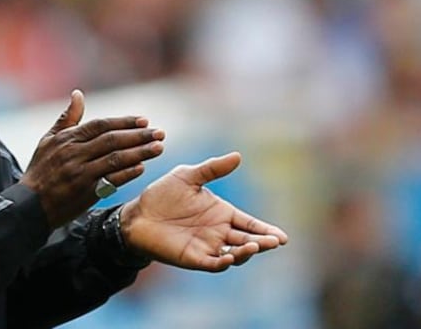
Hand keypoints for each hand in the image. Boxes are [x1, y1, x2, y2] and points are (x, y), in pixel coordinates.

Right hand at [21, 90, 165, 227]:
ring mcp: (81, 174)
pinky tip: (142, 168)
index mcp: (68, 139)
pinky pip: (111, 181)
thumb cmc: (40, 170)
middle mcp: (75, 154)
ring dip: (140, 153)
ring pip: (115, 160)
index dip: (124, 122)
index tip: (145, 120)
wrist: (29, 206)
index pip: (101, 125)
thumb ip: (67, 118)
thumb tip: (78, 93)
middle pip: (112, 140)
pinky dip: (127, 174)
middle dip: (139, 135)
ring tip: (158, 148)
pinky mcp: (85, 193)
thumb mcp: (49, 140)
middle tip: (160, 133)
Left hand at [120, 152, 287, 271]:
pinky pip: (213, 263)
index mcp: (222, 213)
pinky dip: (224, 262)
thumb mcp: (188, 176)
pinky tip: (231, 256)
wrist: (138, 213)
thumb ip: (212, 169)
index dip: (266, 230)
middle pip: (248, 240)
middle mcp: (218, 232)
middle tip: (274, 241)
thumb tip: (238, 156)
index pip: (250, 224)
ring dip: (246, 252)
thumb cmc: (162, 195)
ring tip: (255, 246)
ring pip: (235, 254)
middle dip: (263, 242)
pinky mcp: (193, 258)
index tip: (282, 237)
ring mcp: (207, 246)